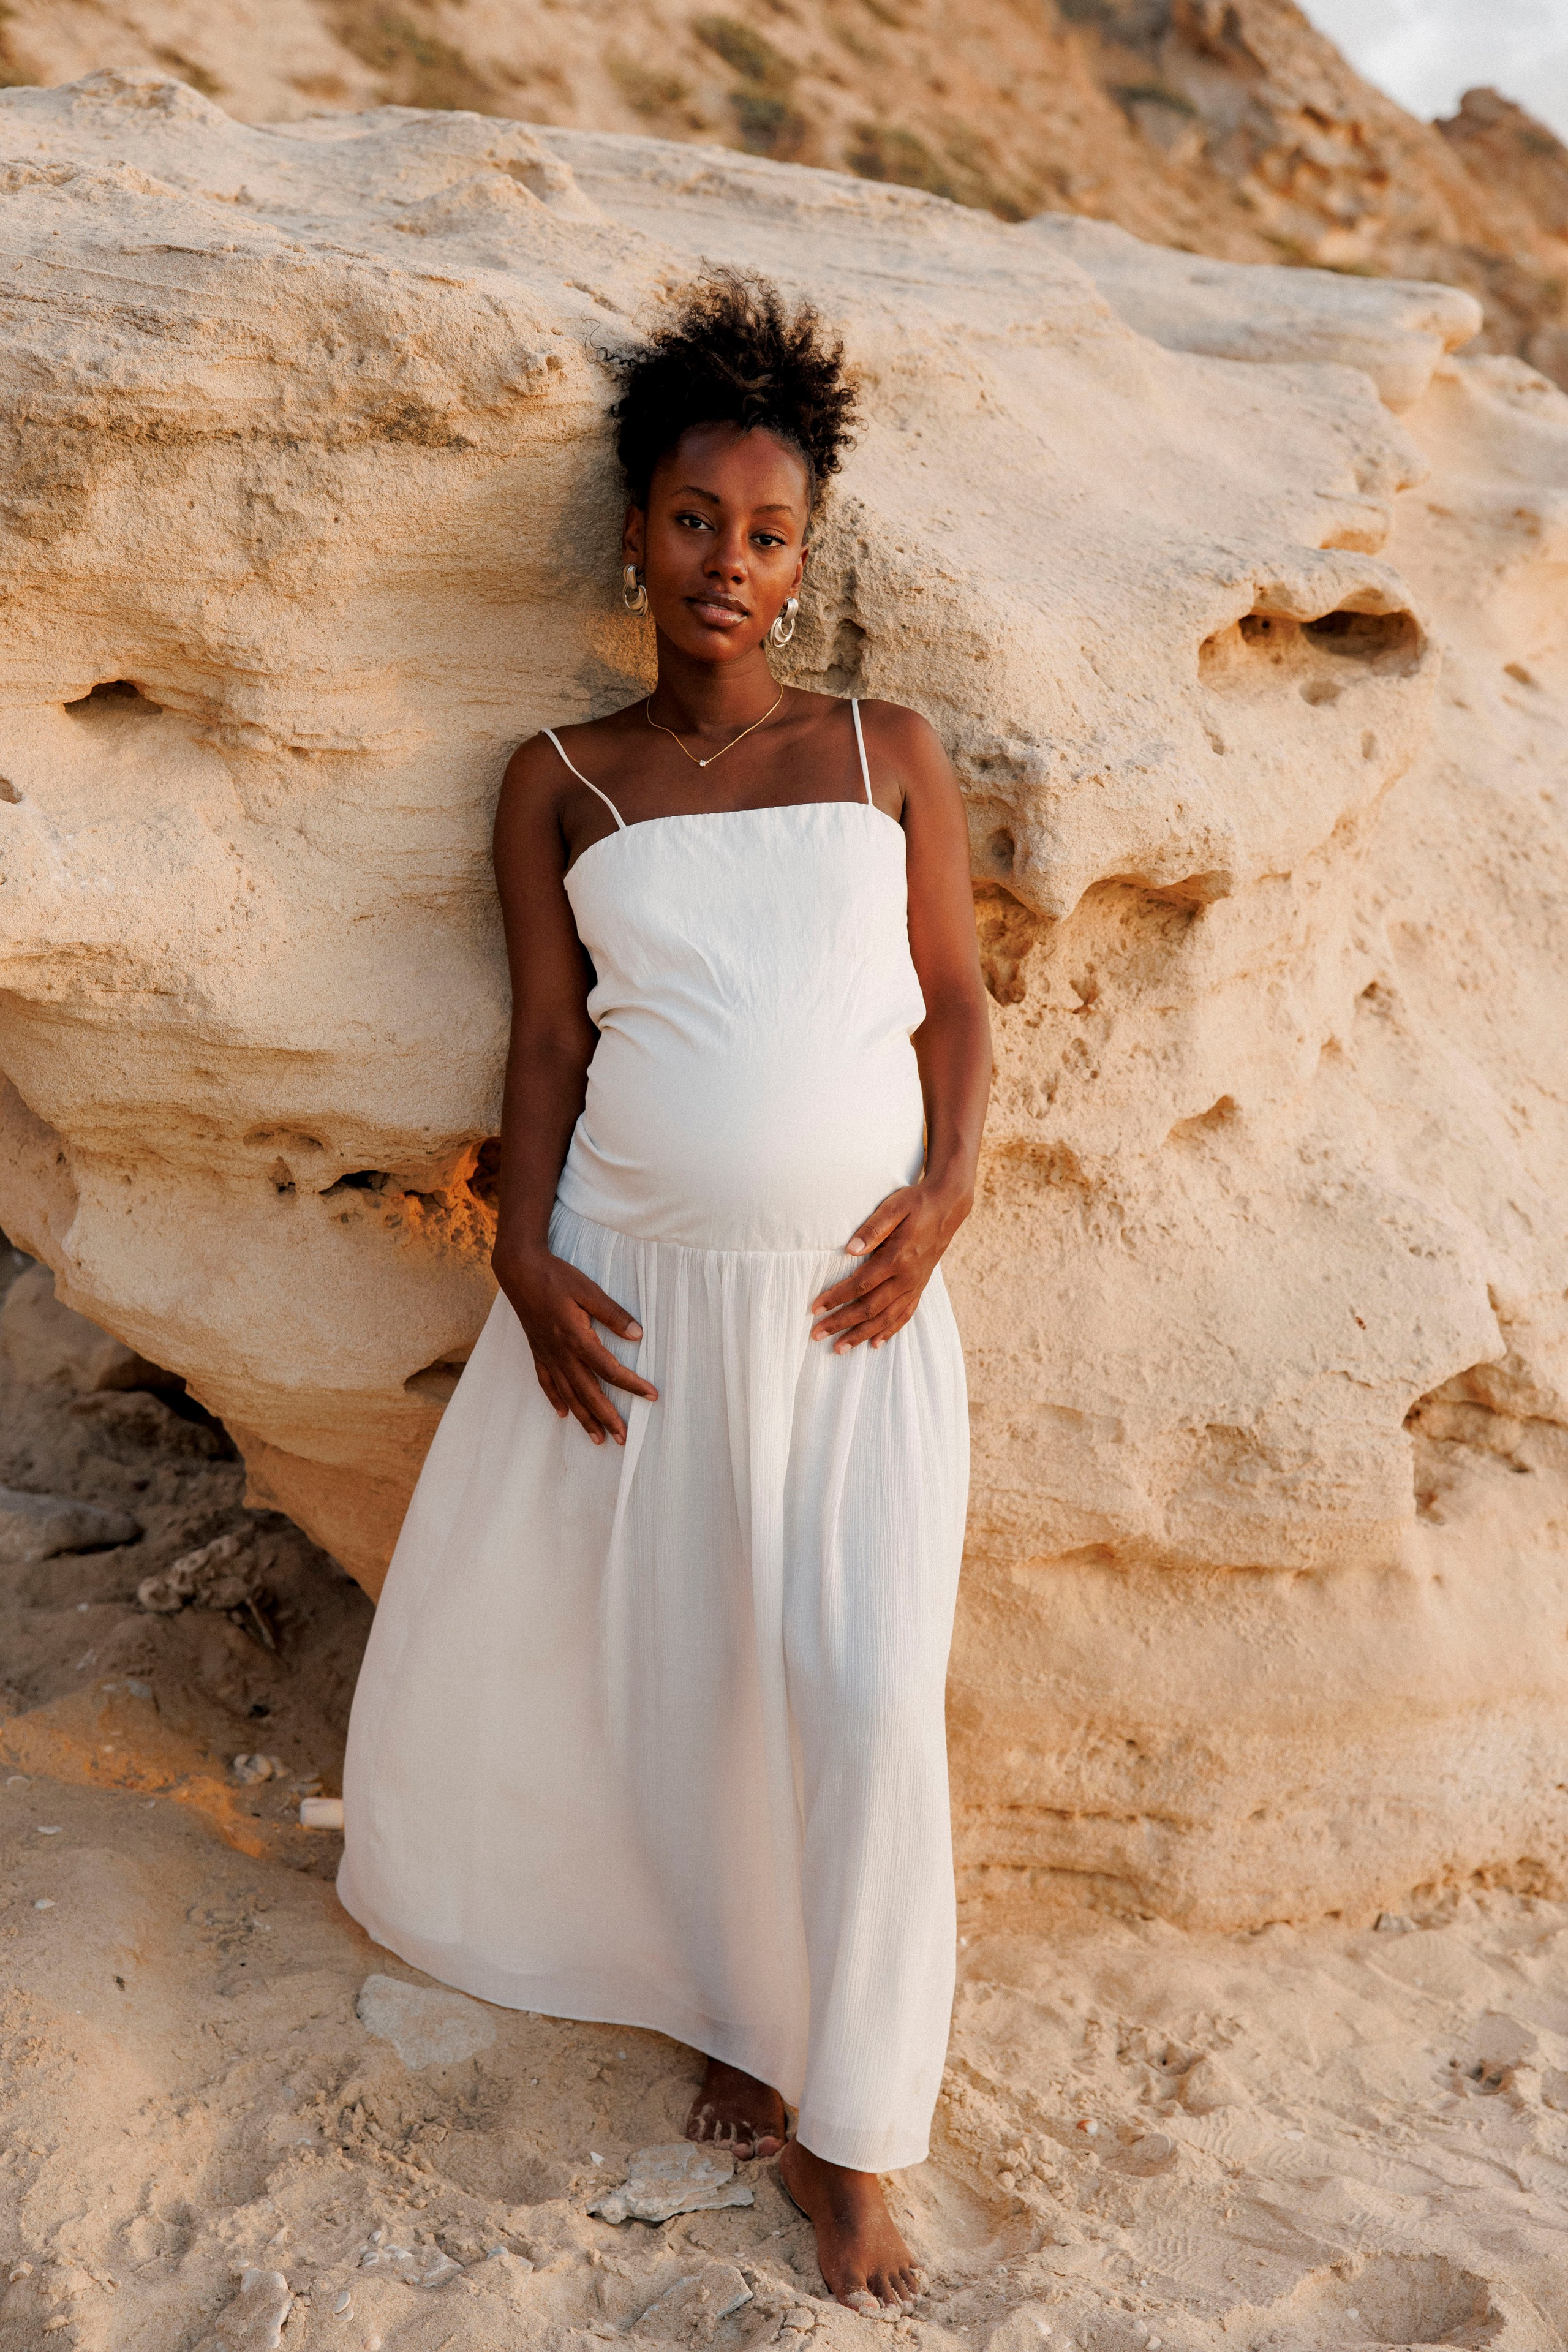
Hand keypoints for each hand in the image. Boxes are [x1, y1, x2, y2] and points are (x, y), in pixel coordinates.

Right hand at [494, 1243, 656, 1445]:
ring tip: (598, 1439)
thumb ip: (613, 1314)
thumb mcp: (588, 1290)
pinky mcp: (537, 1351)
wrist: (519, 1270)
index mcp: (577, 1338)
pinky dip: (555, 1399)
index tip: (652, 1396)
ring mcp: (547, 1355)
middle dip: (607, 1418)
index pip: (610, 1370)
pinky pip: (546, 1382)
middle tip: (624, 1439)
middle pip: (588, 1393)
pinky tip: (563, 1413)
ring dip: (583, 1418)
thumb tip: (638, 1335)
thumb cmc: (556, 1277)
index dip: (633, 1385)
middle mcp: (561, 1353)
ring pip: (568, 1394)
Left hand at [809, 1180, 971, 1352]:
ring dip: (861, 1334)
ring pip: (886, 1317)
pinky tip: (875, 1343)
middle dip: (842, 1323)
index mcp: (897, 1258)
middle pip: (870, 1308)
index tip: (815, 1308)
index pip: (861, 1285)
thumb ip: (873, 1228)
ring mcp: (915, 1284)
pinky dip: (890, 1330)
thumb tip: (850, 1250)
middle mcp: (907, 1277)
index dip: (836, 1298)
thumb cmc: (916, 1203)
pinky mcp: (920, 1286)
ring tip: (840, 1348)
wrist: (949, 1206)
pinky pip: (905, 1314)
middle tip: (817, 1335)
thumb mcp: (894, 1207)